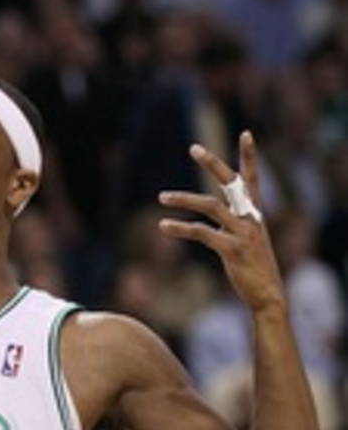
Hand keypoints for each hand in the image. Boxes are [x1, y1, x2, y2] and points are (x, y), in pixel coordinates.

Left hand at [157, 131, 284, 312]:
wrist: (267, 296)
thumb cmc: (252, 267)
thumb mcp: (245, 240)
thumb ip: (230, 224)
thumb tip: (210, 215)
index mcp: (254, 213)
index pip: (252, 179)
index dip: (249, 156)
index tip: (246, 133)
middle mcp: (250, 218)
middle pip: (231, 183)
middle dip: (212, 163)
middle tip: (193, 147)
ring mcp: (243, 232)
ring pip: (210, 206)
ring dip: (183, 199)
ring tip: (161, 196)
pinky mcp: (232, 249)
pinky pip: (202, 233)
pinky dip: (181, 228)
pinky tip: (164, 226)